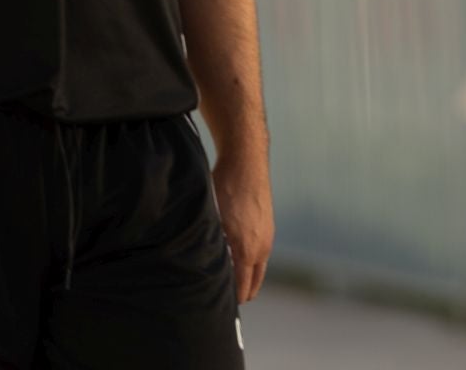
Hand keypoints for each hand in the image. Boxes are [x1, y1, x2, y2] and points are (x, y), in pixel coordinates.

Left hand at [214, 156, 273, 303]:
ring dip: (244, 276)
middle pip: (253, 284)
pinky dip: (249, 262)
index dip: (228, 301)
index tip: (212, 305)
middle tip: (216, 296)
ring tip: (223, 278)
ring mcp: (268, 236)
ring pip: (258, 269)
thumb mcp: (212, 221)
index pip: (241, 289)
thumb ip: (210, 249)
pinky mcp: (268, 226)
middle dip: (239, 293)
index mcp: (248, 250)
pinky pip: (260, 254)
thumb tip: (198, 270)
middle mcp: (262, 247)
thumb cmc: (224, 189)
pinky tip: (233, 255)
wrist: (246, 161)